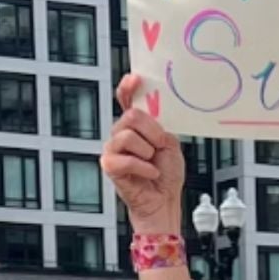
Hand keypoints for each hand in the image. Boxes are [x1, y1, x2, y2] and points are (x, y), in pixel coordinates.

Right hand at [105, 75, 186, 237]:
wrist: (165, 200)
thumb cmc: (166, 174)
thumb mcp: (169, 143)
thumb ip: (159, 125)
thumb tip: (153, 111)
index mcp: (135, 126)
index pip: (126, 100)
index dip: (128, 88)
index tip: (135, 79)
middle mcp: (120, 134)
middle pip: (131, 115)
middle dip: (152, 131)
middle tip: (160, 146)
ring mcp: (112, 149)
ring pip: (128, 136)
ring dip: (148, 151)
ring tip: (153, 163)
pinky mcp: (109, 166)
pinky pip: (125, 159)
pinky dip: (144, 167)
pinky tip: (151, 173)